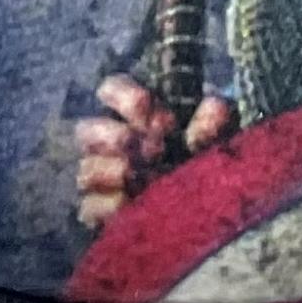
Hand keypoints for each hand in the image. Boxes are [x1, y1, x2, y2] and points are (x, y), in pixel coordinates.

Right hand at [73, 74, 236, 228]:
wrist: (203, 211)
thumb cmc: (203, 160)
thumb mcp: (215, 138)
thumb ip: (212, 122)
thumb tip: (214, 106)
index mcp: (136, 116)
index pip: (110, 90)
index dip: (123, 96)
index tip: (148, 108)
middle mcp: (112, 144)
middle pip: (86, 131)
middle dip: (112, 136)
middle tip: (146, 147)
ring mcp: (103, 179)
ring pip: (86, 170)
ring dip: (110, 171)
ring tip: (137, 175)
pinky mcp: (100, 212)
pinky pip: (89, 207)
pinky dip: (109, 205)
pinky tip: (130, 203)